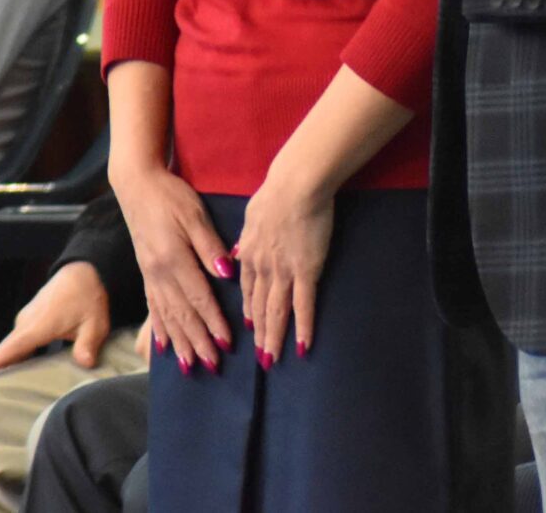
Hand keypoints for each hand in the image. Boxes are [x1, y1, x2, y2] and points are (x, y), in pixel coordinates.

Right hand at [0, 259, 112, 377]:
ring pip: (12, 343)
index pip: (11, 348)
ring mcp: (27, 317)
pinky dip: (14, 351)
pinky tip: (19, 363)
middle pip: (7, 348)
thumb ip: (88, 345)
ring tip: (0, 381)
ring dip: (6, 359)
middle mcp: (26, 322)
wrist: (82, 271)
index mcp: (39, 326)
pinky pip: (18, 337)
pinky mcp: (30, 316)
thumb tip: (85, 364)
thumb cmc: (88, 297)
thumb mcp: (95, 323)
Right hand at [109, 161, 232, 374]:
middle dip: (199, 342)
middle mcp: (159, 274)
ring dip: (180, 343)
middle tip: (213, 366)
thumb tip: (226, 273)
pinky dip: (158, 329)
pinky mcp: (145, 273)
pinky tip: (162, 347)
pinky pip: (151, 308)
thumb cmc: (171, 196)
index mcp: (174, 260)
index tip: (228, 344)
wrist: (137, 185)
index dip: (214, 323)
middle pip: (182, 315)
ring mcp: (149, 276)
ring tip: (190, 366)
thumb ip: (209, 246)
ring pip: (166, 316)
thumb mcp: (195, 215)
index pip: (199, 299)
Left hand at [235, 167, 333, 367]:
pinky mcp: (306, 270)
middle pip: (260, 308)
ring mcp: (284, 272)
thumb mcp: (251, 215)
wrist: (296, 186)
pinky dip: (302, 327)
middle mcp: (262, 269)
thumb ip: (246, 238)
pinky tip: (302, 345)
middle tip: (260, 358)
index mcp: (249, 255)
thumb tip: (239, 252)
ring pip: (276, 312)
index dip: (250, 313)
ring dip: (274, 338)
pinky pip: (303, 305)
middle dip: (260, 335)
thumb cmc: (276, 193)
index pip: (248, 291)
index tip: (250, 329)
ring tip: (273, 359)